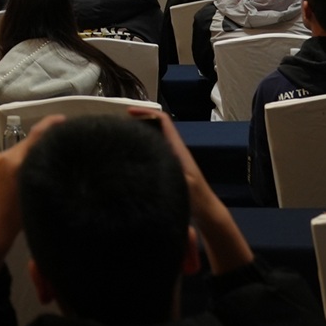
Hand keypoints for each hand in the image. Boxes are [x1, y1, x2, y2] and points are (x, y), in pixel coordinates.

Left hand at [0, 115, 64, 274]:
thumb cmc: (16, 219)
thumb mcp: (36, 192)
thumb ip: (40, 171)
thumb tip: (50, 159)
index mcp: (17, 163)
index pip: (37, 135)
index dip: (50, 124)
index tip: (60, 119)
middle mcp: (3, 157)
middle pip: (25, 145)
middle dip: (35, 150)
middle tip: (45, 159)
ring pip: (13, 153)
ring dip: (19, 160)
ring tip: (23, 179)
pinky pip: (1, 160)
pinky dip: (7, 166)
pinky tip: (8, 182)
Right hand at [124, 106, 252, 274]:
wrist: (207, 213)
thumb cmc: (197, 198)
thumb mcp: (182, 182)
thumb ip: (170, 170)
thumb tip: (146, 159)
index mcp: (177, 148)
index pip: (163, 121)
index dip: (147, 112)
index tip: (128, 111)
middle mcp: (173, 150)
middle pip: (156, 127)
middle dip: (139, 121)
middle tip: (119, 125)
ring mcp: (171, 160)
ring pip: (153, 140)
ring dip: (139, 136)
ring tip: (120, 139)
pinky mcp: (168, 171)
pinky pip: (152, 154)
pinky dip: (141, 151)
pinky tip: (131, 160)